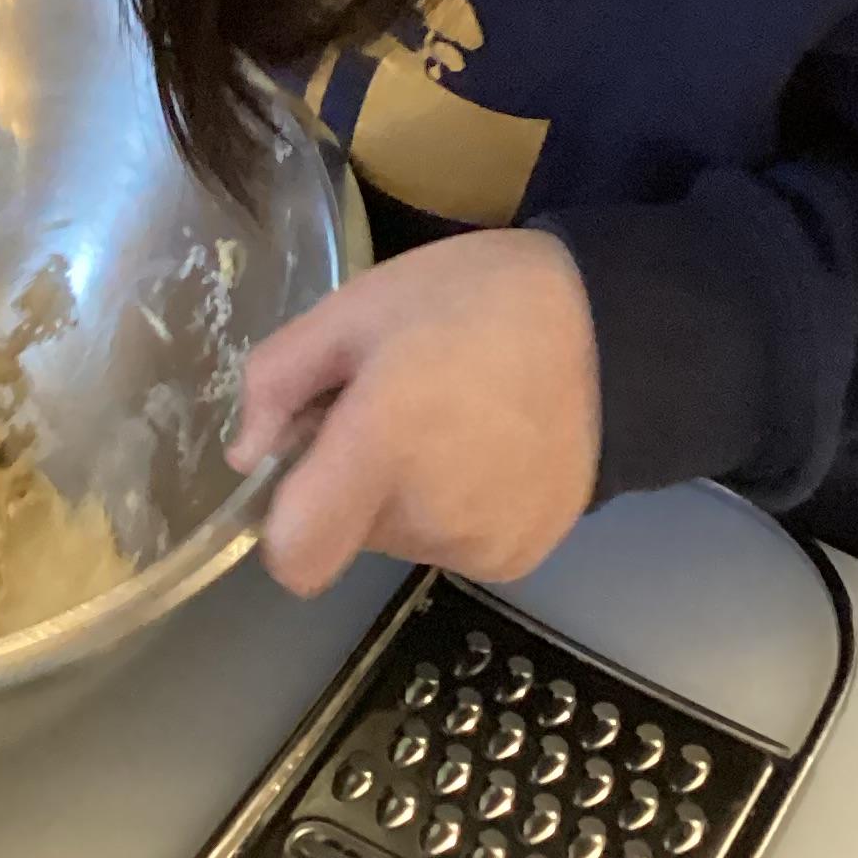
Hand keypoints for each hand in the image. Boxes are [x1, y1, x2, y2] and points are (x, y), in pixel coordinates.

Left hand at [229, 229, 601, 594]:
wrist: (612, 329)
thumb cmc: (474, 300)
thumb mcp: (358, 305)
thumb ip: (280, 378)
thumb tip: (246, 456)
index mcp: (382, 448)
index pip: (296, 557)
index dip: (284, 519)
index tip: (306, 462)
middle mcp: (429, 518)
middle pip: (345, 533)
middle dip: (349, 478)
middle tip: (392, 402)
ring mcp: (481, 547)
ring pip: (398, 537)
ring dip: (403, 490)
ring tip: (449, 416)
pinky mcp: (521, 557)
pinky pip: (453, 543)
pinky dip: (454, 505)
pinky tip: (487, 446)